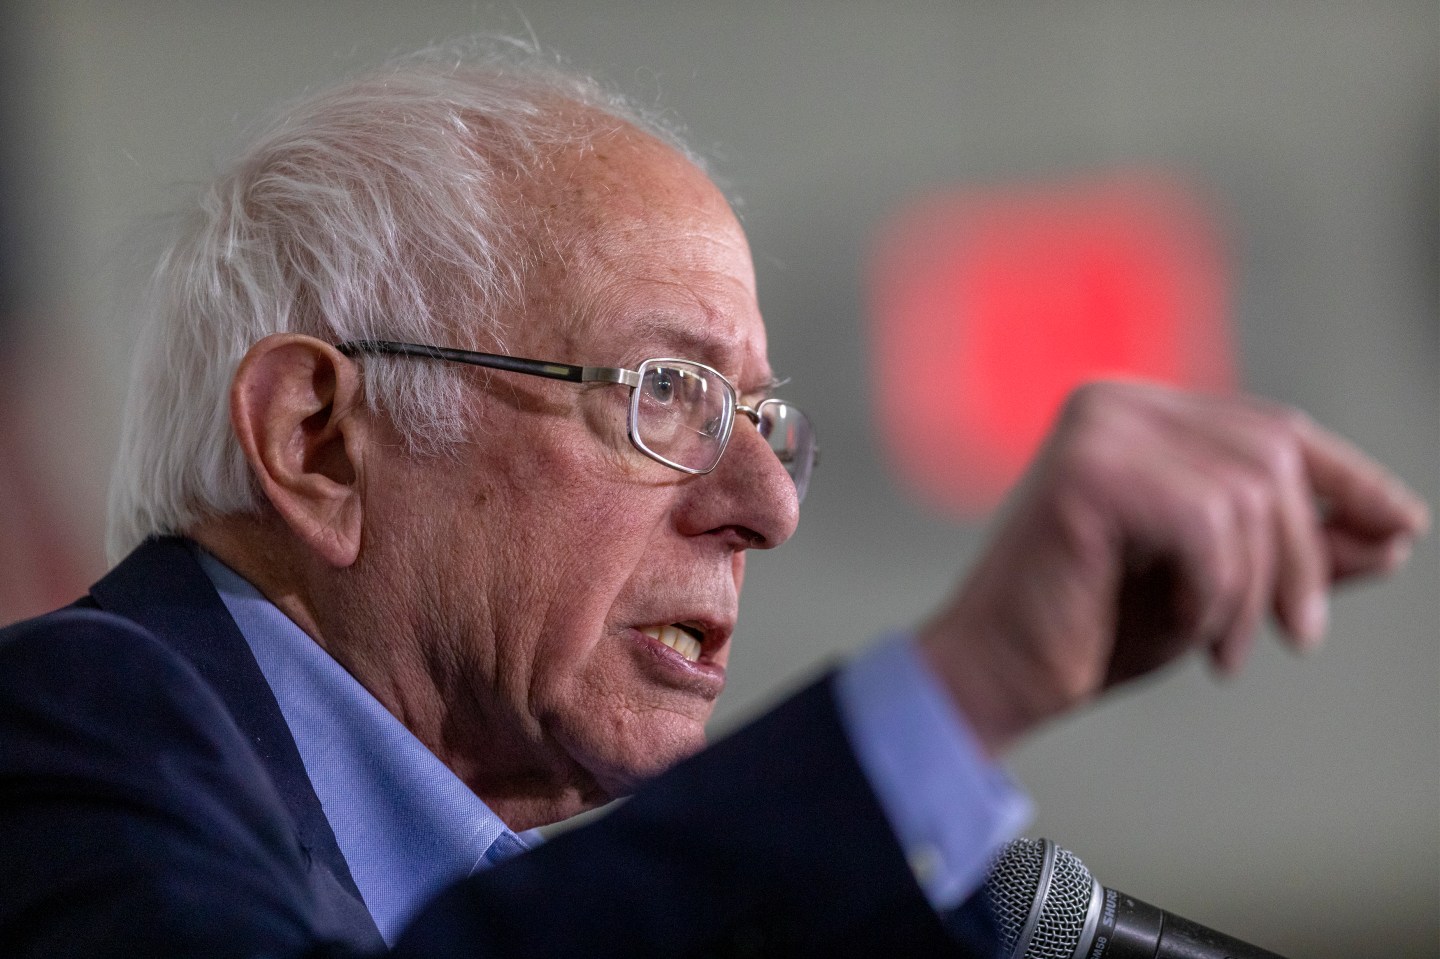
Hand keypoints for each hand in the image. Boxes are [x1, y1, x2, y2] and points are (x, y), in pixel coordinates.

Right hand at [917, 381, 1429, 756]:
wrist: (998, 677)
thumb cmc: (1092, 632)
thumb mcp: (1219, 587)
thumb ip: (1294, 552)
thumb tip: (1395, 531)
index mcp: (1137, 415)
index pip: (1271, 428)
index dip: (1348, 478)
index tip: (1404, 526)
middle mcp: (1113, 402)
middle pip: (1273, 451)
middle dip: (1302, 552)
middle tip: (1299, 635)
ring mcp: (1095, 427)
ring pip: (1246, 491)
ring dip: (1252, 588)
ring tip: (1224, 648)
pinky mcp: (1086, 470)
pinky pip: (1205, 523)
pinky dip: (1212, 592)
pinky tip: (1184, 629)